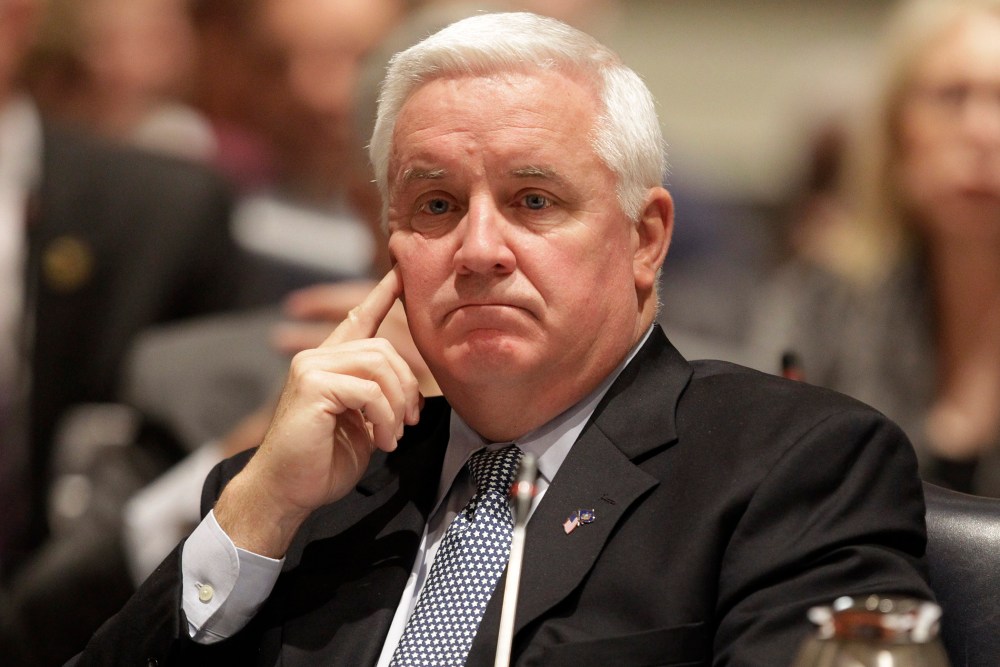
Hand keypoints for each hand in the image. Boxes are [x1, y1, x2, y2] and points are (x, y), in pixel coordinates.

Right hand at [214, 268, 421, 556]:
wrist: (288, 491)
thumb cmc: (324, 461)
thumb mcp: (362, 422)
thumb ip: (378, 395)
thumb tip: (410, 386)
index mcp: (330, 362)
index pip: (359, 317)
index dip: (383, 294)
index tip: (400, 273)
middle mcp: (318, 356)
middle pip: (384, 349)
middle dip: (406, 387)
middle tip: (409, 422)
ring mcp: (312, 366)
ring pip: (379, 366)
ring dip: (396, 406)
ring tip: (392, 436)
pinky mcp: (312, 384)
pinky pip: (369, 390)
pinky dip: (384, 418)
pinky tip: (381, 440)